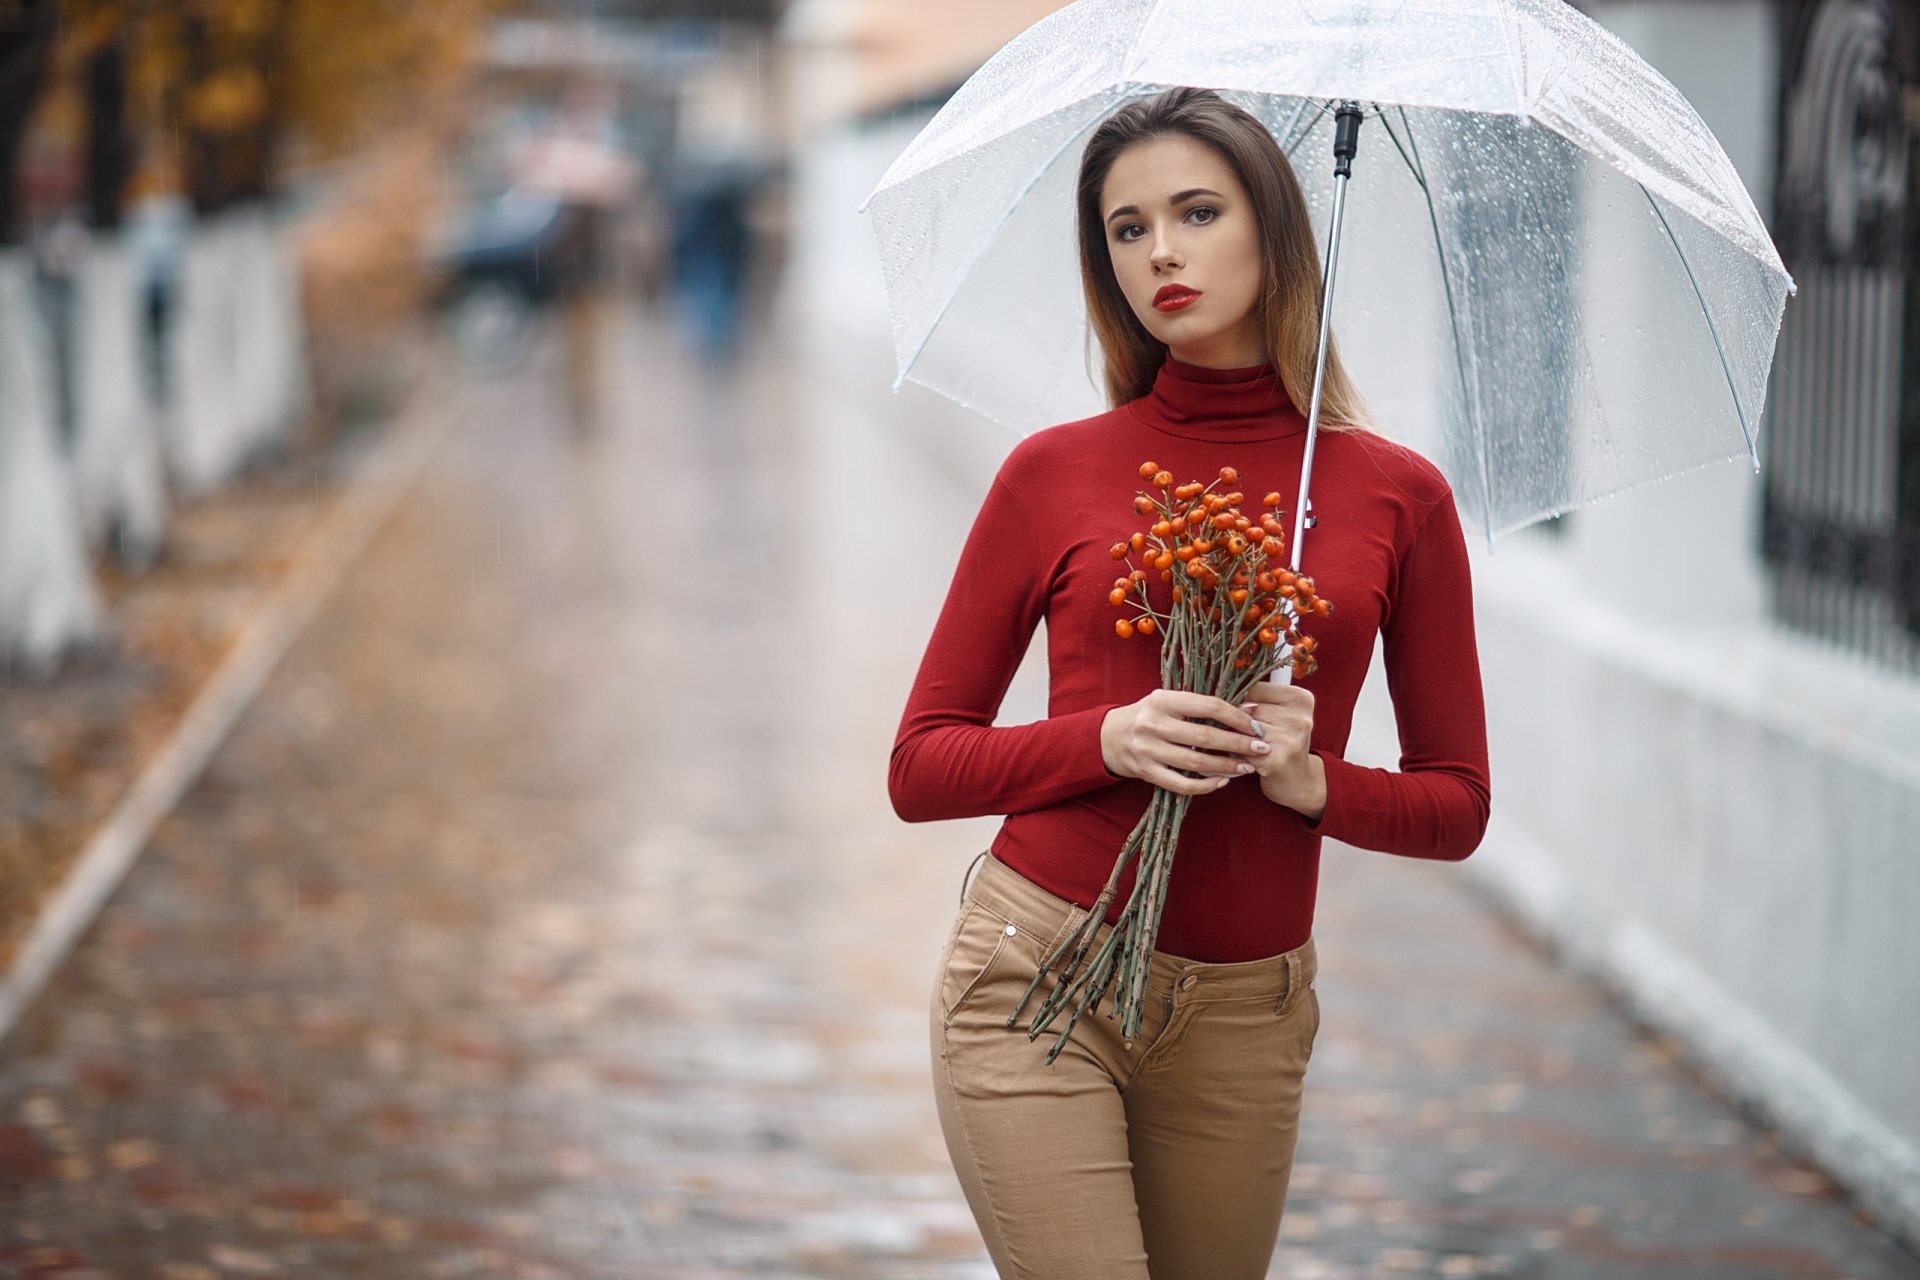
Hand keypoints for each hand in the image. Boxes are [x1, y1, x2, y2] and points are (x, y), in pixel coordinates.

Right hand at [1100, 690, 1269, 795]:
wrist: (1109, 736)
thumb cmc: (1149, 715)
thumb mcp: (1169, 702)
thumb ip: (1202, 706)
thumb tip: (1250, 710)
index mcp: (1163, 700)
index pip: (1208, 706)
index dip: (1236, 717)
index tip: (1256, 726)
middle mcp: (1154, 724)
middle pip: (1205, 737)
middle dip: (1238, 744)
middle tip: (1262, 748)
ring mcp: (1148, 750)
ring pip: (1195, 763)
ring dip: (1226, 766)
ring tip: (1247, 767)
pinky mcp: (1146, 772)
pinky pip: (1181, 784)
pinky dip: (1205, 786)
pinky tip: (1222, 782)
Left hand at [1238, 682, 1325, 819]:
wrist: (1298, 782)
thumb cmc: (1282, 743)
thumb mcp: (1279, 715)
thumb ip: (1257, 701)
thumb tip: (1223, 694)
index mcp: (1300, 699)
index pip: (1255, 688)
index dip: (1240, 699)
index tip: (1236, 710)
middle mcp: (1299, 717)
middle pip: (1247, 709)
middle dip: (1236, 722)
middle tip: (1243, 734)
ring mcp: (1289, 738)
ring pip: (1241, 729)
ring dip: (1233, 738)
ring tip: (1242, 746)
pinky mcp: (1276, 759)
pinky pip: (1240, 750)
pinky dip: (1235, 755)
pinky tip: (1243, 760)